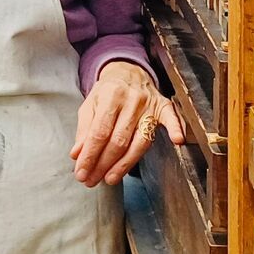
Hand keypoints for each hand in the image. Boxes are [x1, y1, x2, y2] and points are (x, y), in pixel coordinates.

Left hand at [71, 61, 184, 186]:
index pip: (99, 132)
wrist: (128, 71)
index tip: (81, 173)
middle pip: (119, 140)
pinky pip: (172, 118)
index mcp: (110, 95)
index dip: (90, 155)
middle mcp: (131, 100)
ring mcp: (149, 104)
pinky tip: (177, 141)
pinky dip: (175, 128)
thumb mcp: (90, 105)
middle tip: (92, 181)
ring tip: (110, 179)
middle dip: (103, 164)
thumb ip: (83, 130)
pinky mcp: (163, 106)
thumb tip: (76, 155)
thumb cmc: (107, 92)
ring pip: (140, 141)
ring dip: (124, 164)